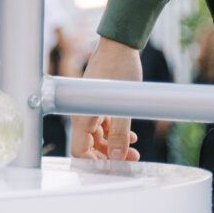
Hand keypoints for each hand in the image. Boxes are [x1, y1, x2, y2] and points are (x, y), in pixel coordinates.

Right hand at [69, 37, 142, 163]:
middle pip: (89, 146)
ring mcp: (90, 109)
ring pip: (98, 136)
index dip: (94, 163)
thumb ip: (120, 133)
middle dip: (108, 156)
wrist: (120, 44)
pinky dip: (115, 132)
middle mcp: (82, 114)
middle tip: (130, 159)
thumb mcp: (124, 105)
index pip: (79, 151)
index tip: (112, 168)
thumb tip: (117, 157)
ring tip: (134, 149)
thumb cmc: (119, 67)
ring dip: (114, 145)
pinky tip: (130, 135)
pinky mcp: (98, 103)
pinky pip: (103, 125)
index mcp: (82, 116)